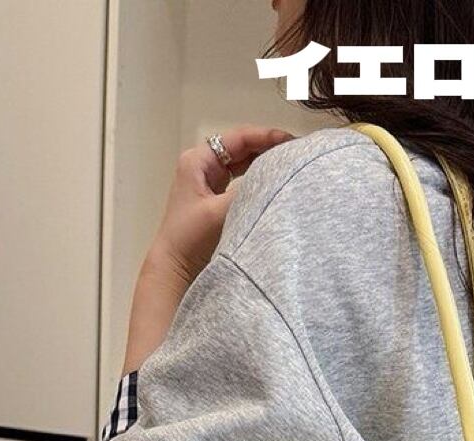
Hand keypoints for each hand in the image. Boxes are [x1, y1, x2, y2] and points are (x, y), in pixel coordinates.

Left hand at [122, 125, 294, 374]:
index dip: (266, 136)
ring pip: (245, 166)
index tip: (293, 142)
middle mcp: (204, 168)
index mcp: (199, 161)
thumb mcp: (221, 211)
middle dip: (270, 149)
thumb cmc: (192, 238)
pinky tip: (278, 188)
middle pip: (243, 150)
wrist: (175, 271)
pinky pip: (244, 185)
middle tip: (298, 154)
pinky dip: (261, 183)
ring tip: (292, 168)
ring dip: (266, 165)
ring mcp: (210, 186)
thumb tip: (282, 178)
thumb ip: (249, 192)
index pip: (238, 138)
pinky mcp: (217, 204)